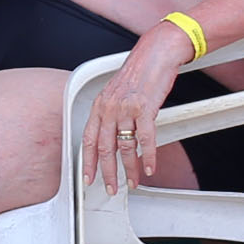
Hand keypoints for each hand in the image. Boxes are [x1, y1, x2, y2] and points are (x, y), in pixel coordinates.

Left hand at [78, 27, 191, 193]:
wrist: (155, 55)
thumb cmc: (138, 73)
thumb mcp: (116, 93)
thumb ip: (112, 114)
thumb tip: (114, 137)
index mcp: (100, 105)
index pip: (88, 139)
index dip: (87, 161)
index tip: (88, 177)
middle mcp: (109, 108)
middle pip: (104, 148)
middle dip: (107, 172)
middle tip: (111, 188)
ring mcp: (126, 109)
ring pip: (125, 147)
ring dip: (129, 168)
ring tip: (133, 182)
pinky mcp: (145, 109)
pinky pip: (145, 139)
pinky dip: (148, 157)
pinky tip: (149, 168)